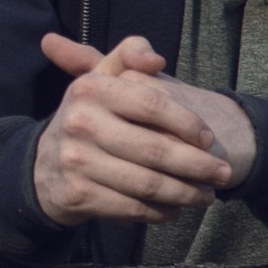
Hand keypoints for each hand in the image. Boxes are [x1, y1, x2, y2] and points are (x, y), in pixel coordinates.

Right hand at [31, 32, 257, 223]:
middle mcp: (79, 123)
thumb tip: (156, 60)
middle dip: (199, 166)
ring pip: (148, 184)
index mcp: (90, 89)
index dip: (188, 123)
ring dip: (186, 194)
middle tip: (223, 174)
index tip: (210, 139)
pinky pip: (132, 208)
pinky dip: (161, 212)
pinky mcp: (78, 195)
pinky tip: (176, 209)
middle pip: (156, 151)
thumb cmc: (91, 116)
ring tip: (207, 196)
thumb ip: (129, 55)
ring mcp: (76, 161)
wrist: (45, 166)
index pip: (153, 104)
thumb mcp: (103, 79)